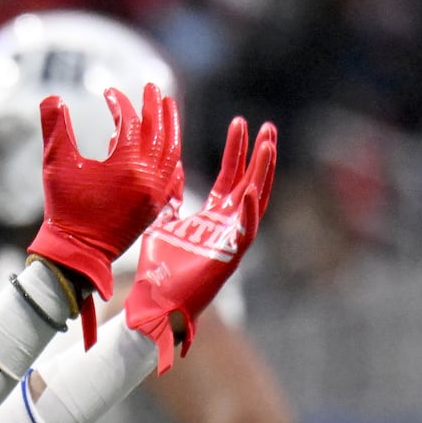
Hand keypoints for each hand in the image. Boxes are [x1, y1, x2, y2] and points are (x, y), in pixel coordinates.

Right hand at [28, 83, 181, 347]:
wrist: (77, 253)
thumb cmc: (65, 209)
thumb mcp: (55, 165)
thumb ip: (54, 128)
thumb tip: (52, 97)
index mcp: (128, 166)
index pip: (131, 123)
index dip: (120, 104)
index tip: (109, 92)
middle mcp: (149, 178)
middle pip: (161, 133)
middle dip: (156, 108)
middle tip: (153, 88)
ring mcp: (156, 194)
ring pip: (172, 152)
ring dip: (171, 128)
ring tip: (168, 109)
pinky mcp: (155, 207)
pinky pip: (173, 175)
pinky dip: (171, 156)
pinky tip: (168, 148)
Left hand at [126, 118, 276, 372]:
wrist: (152, 299)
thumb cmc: (158, 267)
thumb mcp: (162, 221)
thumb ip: (170, 198)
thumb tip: (171, 170)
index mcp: (212, 216)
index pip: (229, 176)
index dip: (236, 150)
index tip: (240, 122)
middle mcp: (227, 225)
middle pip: (249, 182)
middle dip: (259, 154)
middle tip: (268, 126)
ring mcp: (231, 240)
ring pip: (256, 201)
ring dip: (263, 174)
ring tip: (269, 146)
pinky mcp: (229, 257)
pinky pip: (245, 232)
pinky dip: (250, 212)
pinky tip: (253, 191)